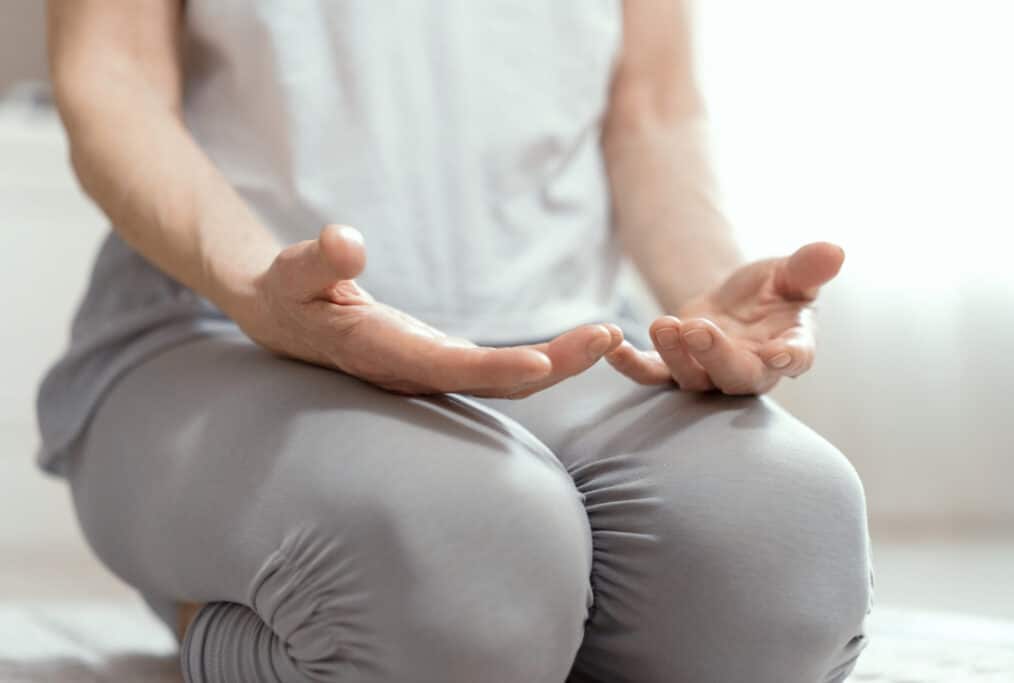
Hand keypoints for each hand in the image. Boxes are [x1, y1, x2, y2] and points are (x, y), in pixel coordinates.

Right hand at [242, 225, 622, 397]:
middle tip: (606, 335)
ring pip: (505, 379)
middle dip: (552, 365)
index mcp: (381, 353)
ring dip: (559, 363)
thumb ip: (317, 260)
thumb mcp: (293, 271)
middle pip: (492, 381)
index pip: (443, 367)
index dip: (492, 368)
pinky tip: (580, 343)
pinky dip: (544, 359)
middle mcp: (415, 372)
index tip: (541, 363)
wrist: (289, 320)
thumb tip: (346, 242)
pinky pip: (501, 369)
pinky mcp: (446, 362)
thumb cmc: (292, 292)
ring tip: (608, 335)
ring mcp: (435, 371)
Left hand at [607, 242, 843, 394]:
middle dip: (716, 356)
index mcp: (789, 348)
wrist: (736, 302)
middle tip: (697, 329)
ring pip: (692, 377)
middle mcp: (750, 370)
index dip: (790, 358)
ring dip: (675, 354)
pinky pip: (651, 374)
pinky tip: (612, 347)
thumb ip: (808, 267)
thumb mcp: (789, 272)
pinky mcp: (674, 368)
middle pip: (735, 376)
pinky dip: (631, 365)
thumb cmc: (772, 291)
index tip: (782, 354)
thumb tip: (835, 250)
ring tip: (663, 323)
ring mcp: (709, 374)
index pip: (795, 358)